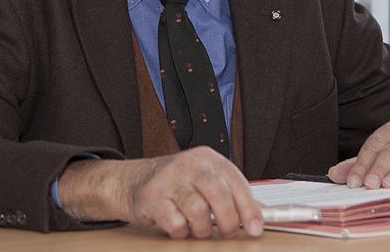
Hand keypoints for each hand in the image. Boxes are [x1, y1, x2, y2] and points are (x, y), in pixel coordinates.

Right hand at [59, 147, 263, 238]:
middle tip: (227, 232)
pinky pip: (176, 223)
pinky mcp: (151, 197)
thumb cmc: (174, 183)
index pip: (235, 180)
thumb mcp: (203, 179)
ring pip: (198, 211)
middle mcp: (188, 164)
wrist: (131, 181)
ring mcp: (168, 179)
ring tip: (197, 228)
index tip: (256, 227)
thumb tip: (258, 214)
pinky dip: (181, 231)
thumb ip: (228, 192)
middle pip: (218, 194)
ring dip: (202, 228)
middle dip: (228, 220)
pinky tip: (178, 225)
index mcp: (206, 157)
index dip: (249, 207)